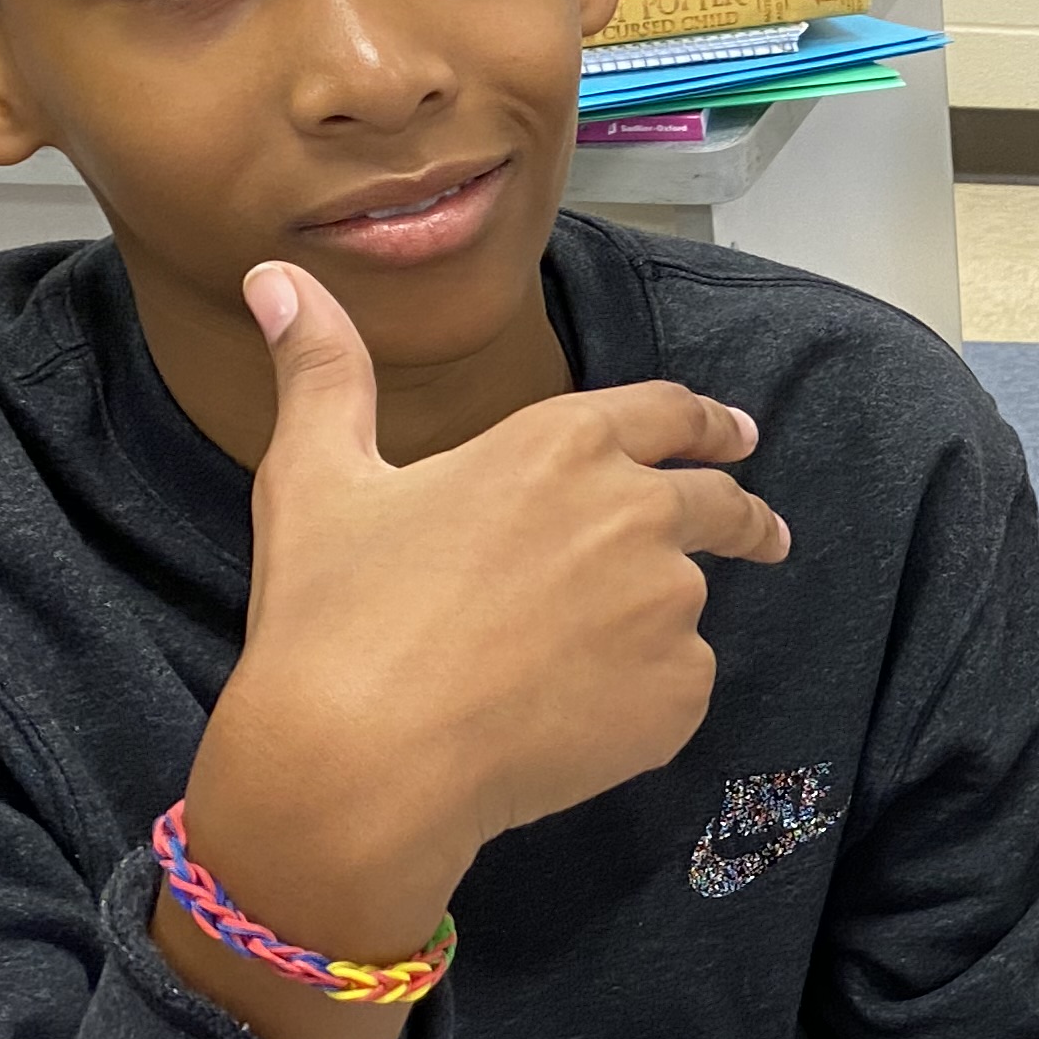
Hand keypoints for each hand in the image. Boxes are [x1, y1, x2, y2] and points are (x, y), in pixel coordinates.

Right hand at [159, 261, 789, 1038]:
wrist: (365, 759)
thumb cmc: (335, 614)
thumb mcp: (316, 476)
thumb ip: (322, 372)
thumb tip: (277, 279)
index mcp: (561, 447)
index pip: (669, 413)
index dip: (708, 422)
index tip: (739, 436)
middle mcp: (635, 514)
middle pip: (719, 505)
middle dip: (746, 518)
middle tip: (761, 535)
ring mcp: (667, 607)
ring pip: (683, 606)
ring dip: (652, 622)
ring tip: (572, 664)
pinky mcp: (678, 694)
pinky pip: (677, 687)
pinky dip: (641, 699)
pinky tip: (568, 718)